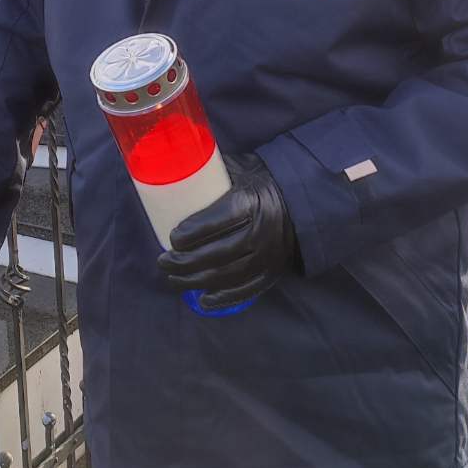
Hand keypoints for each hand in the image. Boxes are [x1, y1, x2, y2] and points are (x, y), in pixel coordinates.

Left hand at [156, 152, 296, 310]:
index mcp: (251, 203)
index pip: (216, 222)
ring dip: (195, 281)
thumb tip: (178, 168)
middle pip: (217, 254)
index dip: (191, 233)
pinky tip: (202, 299)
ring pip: (226, 275)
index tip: (173, 237)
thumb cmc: (264, 182)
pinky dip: (222, 298)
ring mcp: (267, 257)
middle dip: (185, 262)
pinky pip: (245, 290)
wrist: (303, 203)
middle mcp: (261, 233)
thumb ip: (214, 171)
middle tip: (163, 261)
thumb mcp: (242, 168)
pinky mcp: (271, 273)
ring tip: (173, 278)